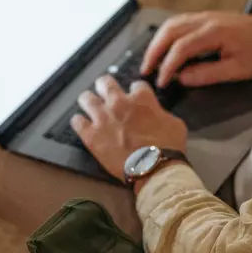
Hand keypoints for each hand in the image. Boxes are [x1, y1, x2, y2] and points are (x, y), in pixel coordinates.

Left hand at [71, 77, 187, 180]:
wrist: (154, 169)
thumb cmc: (169, 147)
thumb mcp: (174, 123)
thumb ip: (160, 113)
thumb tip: (155, 114)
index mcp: (141, 98)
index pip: (136, 85)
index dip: (136, 91)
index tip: (135, 97)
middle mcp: (119, 103)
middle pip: (105, 83)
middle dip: (105, 86)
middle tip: (105, 92)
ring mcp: (102, 118)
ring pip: (86, 98)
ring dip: (88, 100)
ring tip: (89, 104)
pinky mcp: (91, 135)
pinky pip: (76, 122)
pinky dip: (79, 122)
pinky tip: (81, 124)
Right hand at [140, 11, 251, 88]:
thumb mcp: (238, 70)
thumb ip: (208, 74)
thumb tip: (181, 78)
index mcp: (214, 32)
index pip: (181, 47)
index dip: (168, 66)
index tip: (161, 82)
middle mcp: (205, 19)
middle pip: (169, 30)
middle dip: (154, 51)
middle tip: (146, 70)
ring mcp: (204, 16)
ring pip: (171, 24)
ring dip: (158, 42)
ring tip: (151, 60)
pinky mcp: (205, 17)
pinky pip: (178, 22)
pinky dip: (166, 35)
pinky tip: (164, 48)